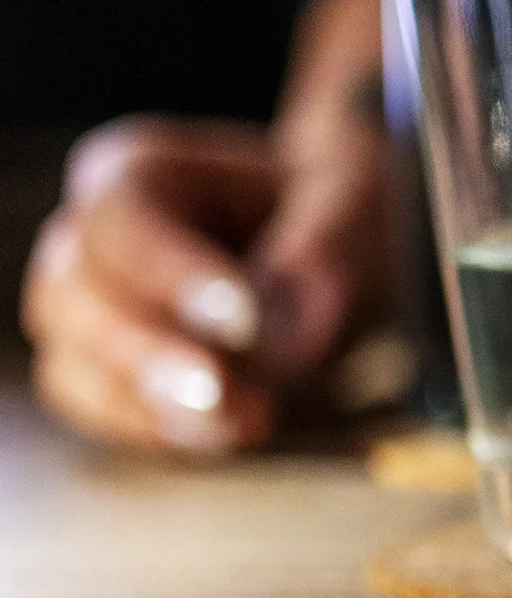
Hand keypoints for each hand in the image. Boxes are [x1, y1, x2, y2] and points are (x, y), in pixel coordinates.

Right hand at [20, 112, 386, 455]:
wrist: (342, 265)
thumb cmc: (335, 215)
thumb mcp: (353, 207)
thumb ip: (319, 252)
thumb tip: (274, 330)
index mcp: (142, 170)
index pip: (122, 219)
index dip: (174, 274)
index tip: (242, 322)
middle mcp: (92, 234)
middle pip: (76, 294)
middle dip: (154, 352)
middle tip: (228, 393)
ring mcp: (82, 304)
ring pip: (72, 358)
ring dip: (154, 401)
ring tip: (248, 417)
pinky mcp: (95, 367)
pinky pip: (91, 404)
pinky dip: (152, 425)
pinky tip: (222, 428)